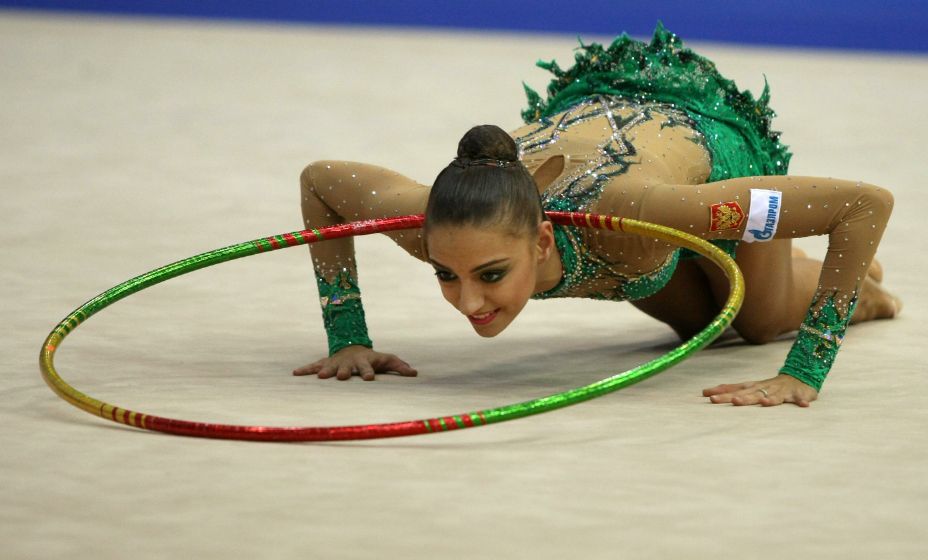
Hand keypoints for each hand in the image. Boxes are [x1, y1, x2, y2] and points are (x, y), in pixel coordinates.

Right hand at [292, 345, 417, 380]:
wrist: (353, 346)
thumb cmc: (373, 359)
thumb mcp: (387, 360)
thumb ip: (400, 366)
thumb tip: (415, 374)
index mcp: (365, 363)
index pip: (368, 368)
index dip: (369, 372)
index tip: (369, 379)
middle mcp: (349, 363)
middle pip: (347, 368)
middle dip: (344, 372)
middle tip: (340, 377)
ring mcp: (336, 362)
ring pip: (330, 367)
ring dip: (325, 371)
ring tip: (319, 377)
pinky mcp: (326, 363)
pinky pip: (314, 365)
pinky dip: (305, 369)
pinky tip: (295, 373)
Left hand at [702, 374, 817, 406]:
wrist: (797, 377)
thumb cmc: (768, 386)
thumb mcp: (748, 387)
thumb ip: (728, 390)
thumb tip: (704, 392)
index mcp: (752, 387)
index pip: (735, 389)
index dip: (723, 392)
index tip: (708, 396)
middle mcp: (765, 388)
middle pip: (752, 394)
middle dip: (743, 398)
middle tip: (733, 401)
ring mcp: (781, 391)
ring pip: (775, 395)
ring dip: (770, 399)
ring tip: (764, 403)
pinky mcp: (797, 394)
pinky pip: (800, 398)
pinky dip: (801, 401)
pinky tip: (803, 405)